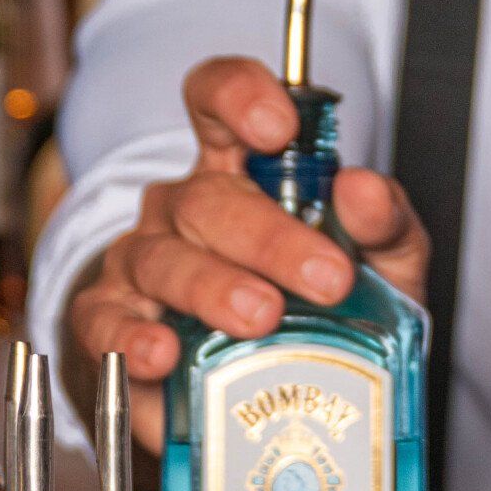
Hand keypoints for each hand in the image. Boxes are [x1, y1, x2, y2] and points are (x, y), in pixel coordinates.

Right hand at [68, 55, 429, 449]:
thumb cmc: (317, 312)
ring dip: (213, 287)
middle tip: (326, 278)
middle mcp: (184, 208)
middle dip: (270, 238)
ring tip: (259, 318)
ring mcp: (141, 262)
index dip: (240, 98)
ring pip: (163, 258)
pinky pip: (106, 322)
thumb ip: (383, 225)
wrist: (268, 393)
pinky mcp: (110, 324)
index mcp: (240, 172)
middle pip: (208, 198)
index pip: (218, 100)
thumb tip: (364, 190)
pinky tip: (161, 353)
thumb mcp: (375, 265)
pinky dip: (131, 337)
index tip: (279, 126)